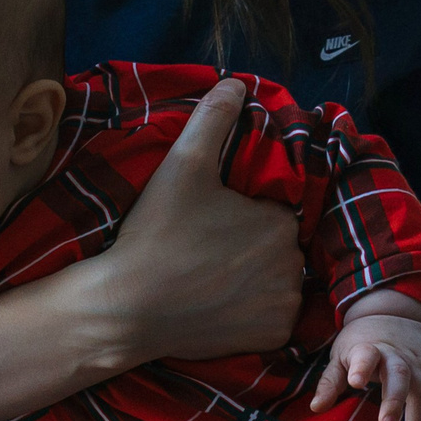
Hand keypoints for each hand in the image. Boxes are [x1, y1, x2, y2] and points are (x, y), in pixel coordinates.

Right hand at [98, 78, 304, 363]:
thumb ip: (212, 120)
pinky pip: (272, 320)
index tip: (206, 225)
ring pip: (276, 284)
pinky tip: (218, 308)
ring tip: (208, 281)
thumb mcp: (181, 166)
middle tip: (202, 253)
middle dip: (249, 249)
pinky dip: (252, 316)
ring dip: (254, 282)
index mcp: (279, 221)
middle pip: (277, 250)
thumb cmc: (155, 235)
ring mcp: (284, 306)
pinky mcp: (272, 338)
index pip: (271, 214)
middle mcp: (293, 264)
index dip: (240, 217)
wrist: (126, 308)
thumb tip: (235, 83)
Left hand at [312, 313, 420, 420]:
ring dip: (419, 418)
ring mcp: (420, 362)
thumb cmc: (363, 341)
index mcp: (369, 348)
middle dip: (394, 399)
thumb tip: (316, 408)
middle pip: (400, 375)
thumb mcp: (341, 355)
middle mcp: (398, 354)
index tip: (355, 382)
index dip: (361, 367)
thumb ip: (331, 382)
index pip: (365, 355)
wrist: (395, 314)